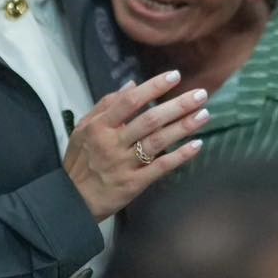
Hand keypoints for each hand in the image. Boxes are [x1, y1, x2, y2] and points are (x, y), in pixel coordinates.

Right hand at [63, 71, 208, 221]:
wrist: (74, 200)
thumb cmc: (80, 160)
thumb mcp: (84, 128)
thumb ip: (106, 105)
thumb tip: (132, 84)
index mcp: (100, 126)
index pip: (130, 101)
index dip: (153, 87)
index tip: (175, 76)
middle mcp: (113, 143)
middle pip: (150, 120)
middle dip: (177, 106)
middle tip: (201, 94)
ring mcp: (125, 164)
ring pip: (158, 141)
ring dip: (183, 127)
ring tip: (204, 115)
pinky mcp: (134, 183)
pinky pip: (161, 167)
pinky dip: (180, 156)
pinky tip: (197, 145)